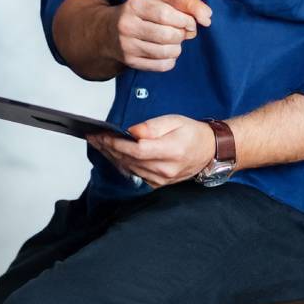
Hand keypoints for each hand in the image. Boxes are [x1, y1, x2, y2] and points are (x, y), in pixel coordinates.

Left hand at [87, 115, 217, 187]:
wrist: (209, 151)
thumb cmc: (193, 133)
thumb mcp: (175, 120)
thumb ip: (152, 126)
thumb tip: (131, 131)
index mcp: (171, 151)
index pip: (137, 150)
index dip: (117, 144)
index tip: (103, 135)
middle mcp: (165, 169)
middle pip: (129, 160)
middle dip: (108, 148)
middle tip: (93, 137)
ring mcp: (160, 179)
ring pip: (128, 168)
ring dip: (111, 156)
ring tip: (98, 143)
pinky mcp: (157, 183)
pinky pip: (134, 173)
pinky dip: (120, 163)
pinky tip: (111, 154)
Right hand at [110, 0, 212, 71]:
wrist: (109, 30)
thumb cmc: (144, 11)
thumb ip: (186, 0)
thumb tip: (207, 17)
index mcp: (137, 3)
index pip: (167, 14)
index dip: (186, 20)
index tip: (192, 22)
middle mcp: (128, 23)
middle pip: (168, 35)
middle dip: (183, 35)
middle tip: (183, 32)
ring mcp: (127, 44)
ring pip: (166, 52)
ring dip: (177, 48)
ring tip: (173, 41)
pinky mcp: (130, 61)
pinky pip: (161, 65)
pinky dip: (170, 60)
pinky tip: (165, 52)